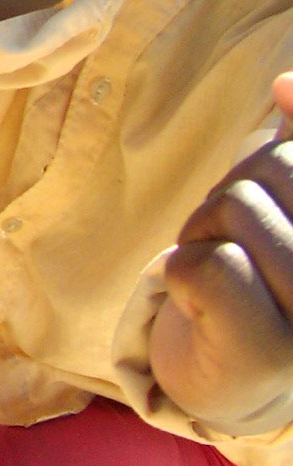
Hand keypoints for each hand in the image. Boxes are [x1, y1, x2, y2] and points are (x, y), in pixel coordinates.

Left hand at [148, 73, 292, 431]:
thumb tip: (288, 81)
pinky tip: (201, 306)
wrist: (232, 383)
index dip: (277, 157)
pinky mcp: (269, 350)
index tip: (267, 198)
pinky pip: (202, 262)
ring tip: (217, 276)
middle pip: (271, 168)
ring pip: (235, 207)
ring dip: (203, 233)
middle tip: (232, 246)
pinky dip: (182, 272)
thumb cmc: (259, 281)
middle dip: (229, 196)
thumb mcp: (282, 207)